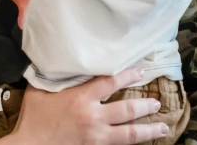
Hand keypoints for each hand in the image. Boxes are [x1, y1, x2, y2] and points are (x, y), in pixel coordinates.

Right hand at [0, 69, 168, 144]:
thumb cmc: (33, 116)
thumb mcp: (39, 89)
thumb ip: (53, 76)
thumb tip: (57, 60)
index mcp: (80, 98)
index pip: (110, 82)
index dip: (127, 75)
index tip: (140, 71)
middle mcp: (93, 116)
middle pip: (126, 109)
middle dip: (144, 105)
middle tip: (157, 102)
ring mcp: (96, 136)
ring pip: (129, 134)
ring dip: (149, 129)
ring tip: (163, 126)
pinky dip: (132, 143)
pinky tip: (141, 142)